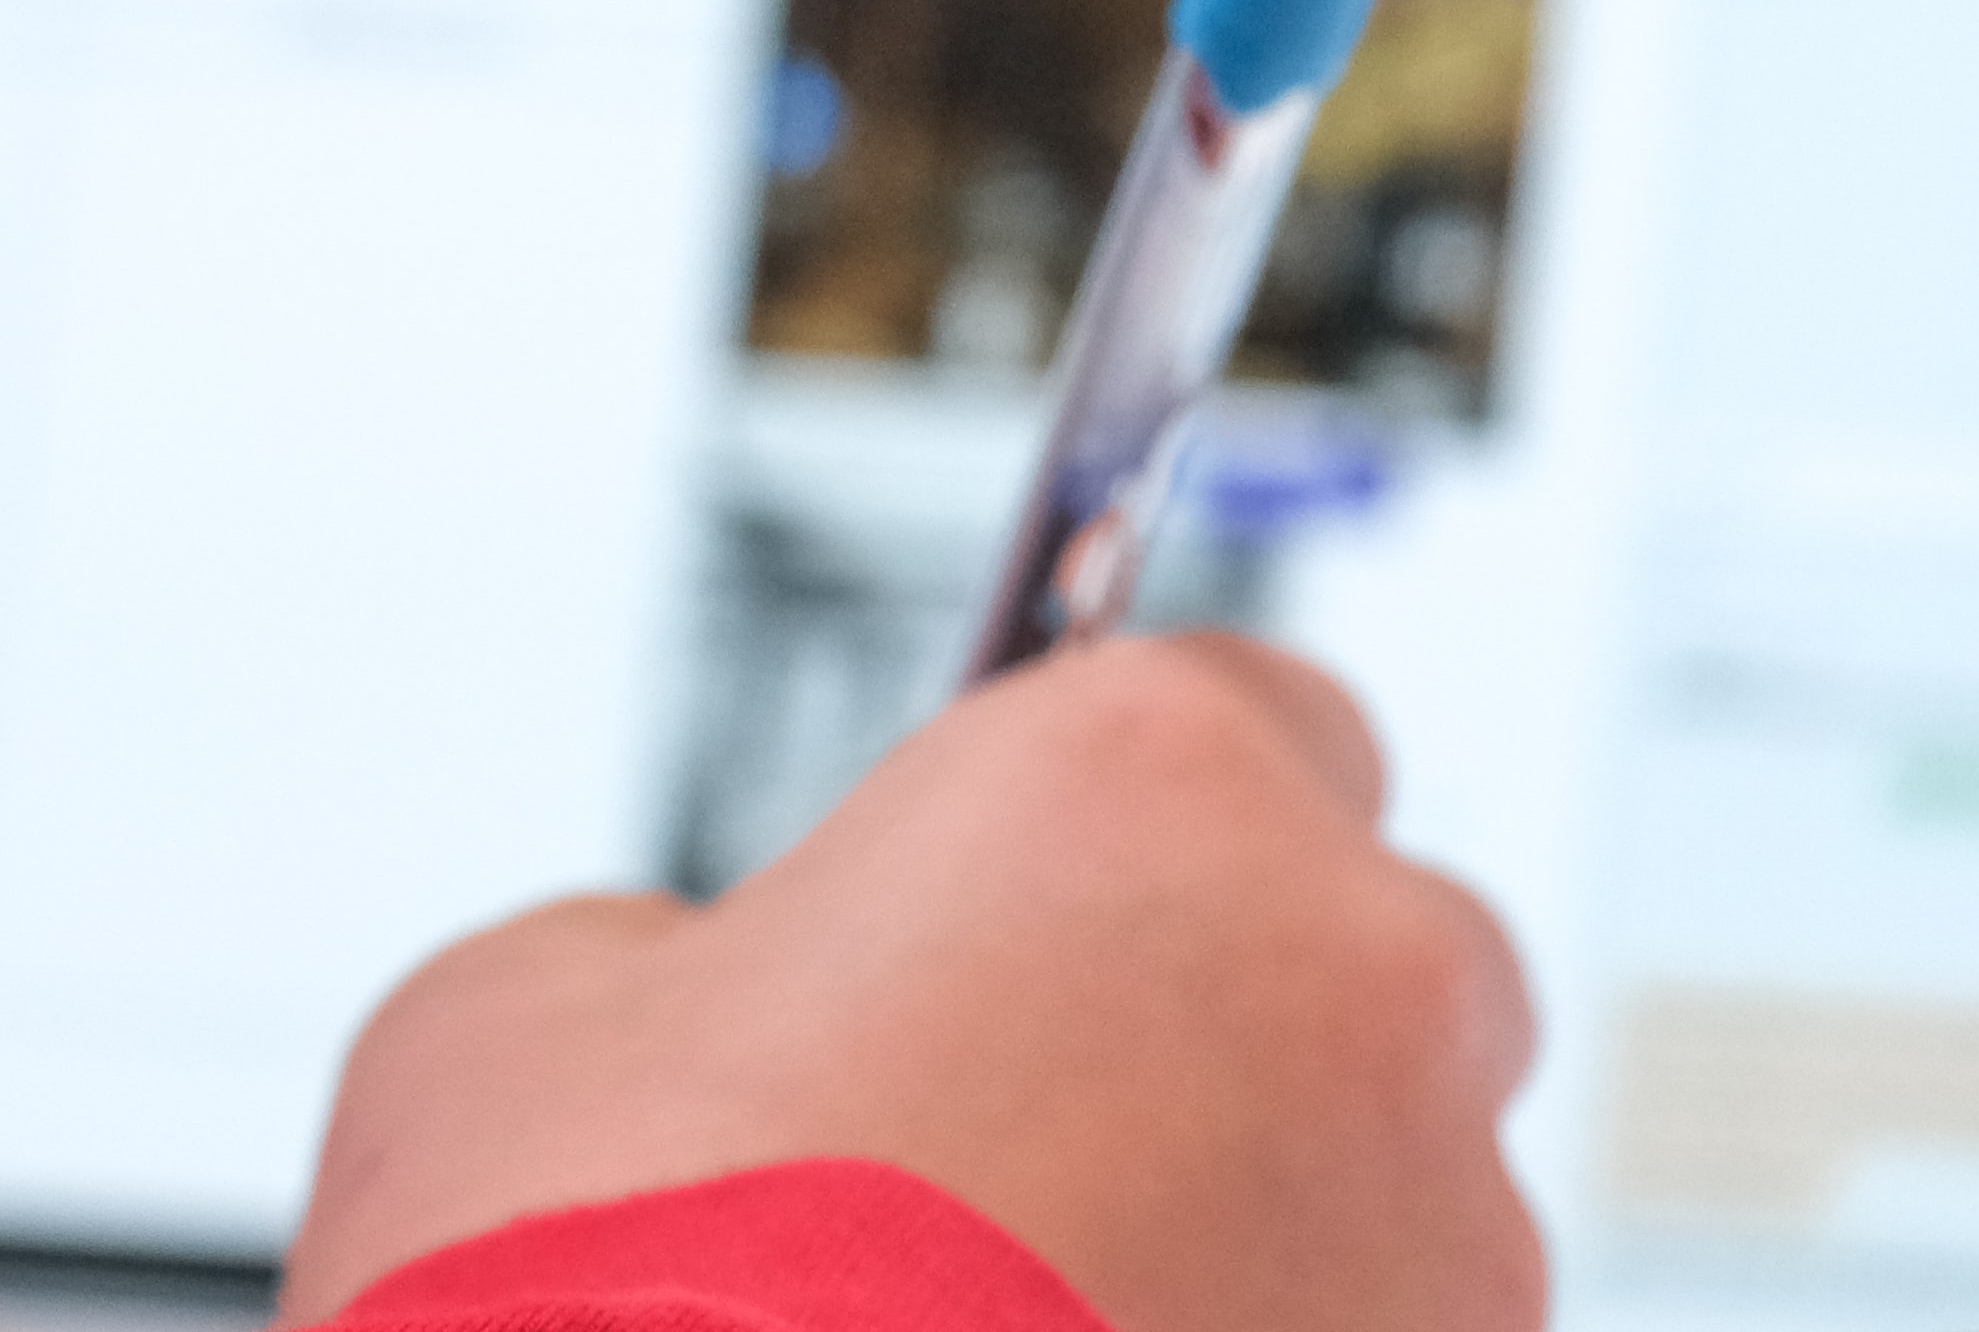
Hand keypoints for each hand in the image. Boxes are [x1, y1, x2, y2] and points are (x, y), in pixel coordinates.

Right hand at [280, 634, 1540, 1331]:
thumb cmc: (604, 1286)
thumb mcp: (531, 1003)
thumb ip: (702, 956)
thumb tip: (734, 1021)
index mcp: (1146, 786)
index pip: (1256, 709)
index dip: (1124, 812)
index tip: (1034, 887)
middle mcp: (1353, 983)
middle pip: (1363, 956)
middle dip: (1221, 1023)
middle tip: (1004, 1120)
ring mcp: (1446, 1249)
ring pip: (1391, 1205)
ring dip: (1249, 1240)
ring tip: (997, 1323)